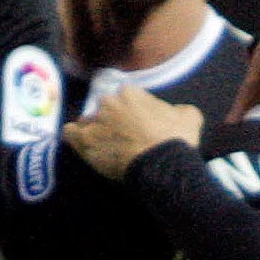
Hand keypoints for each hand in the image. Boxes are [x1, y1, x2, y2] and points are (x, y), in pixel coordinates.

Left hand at [66, 87, 204, 180]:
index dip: (132, 111)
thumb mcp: (190, 116)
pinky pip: (70, 134)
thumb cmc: (177, 139)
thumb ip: (179, 109)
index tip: (137, 123)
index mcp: (130, 93)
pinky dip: (73, 137)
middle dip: (111, 120)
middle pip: (104, 109)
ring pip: (86, 122)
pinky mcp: (84, 142)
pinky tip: (78, 143)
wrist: (162, 165)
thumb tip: (179, 112)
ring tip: (103, 146)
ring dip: (93, 131)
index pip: (126, 97)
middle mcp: (108, 103)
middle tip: (122, 137)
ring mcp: (95, 122)